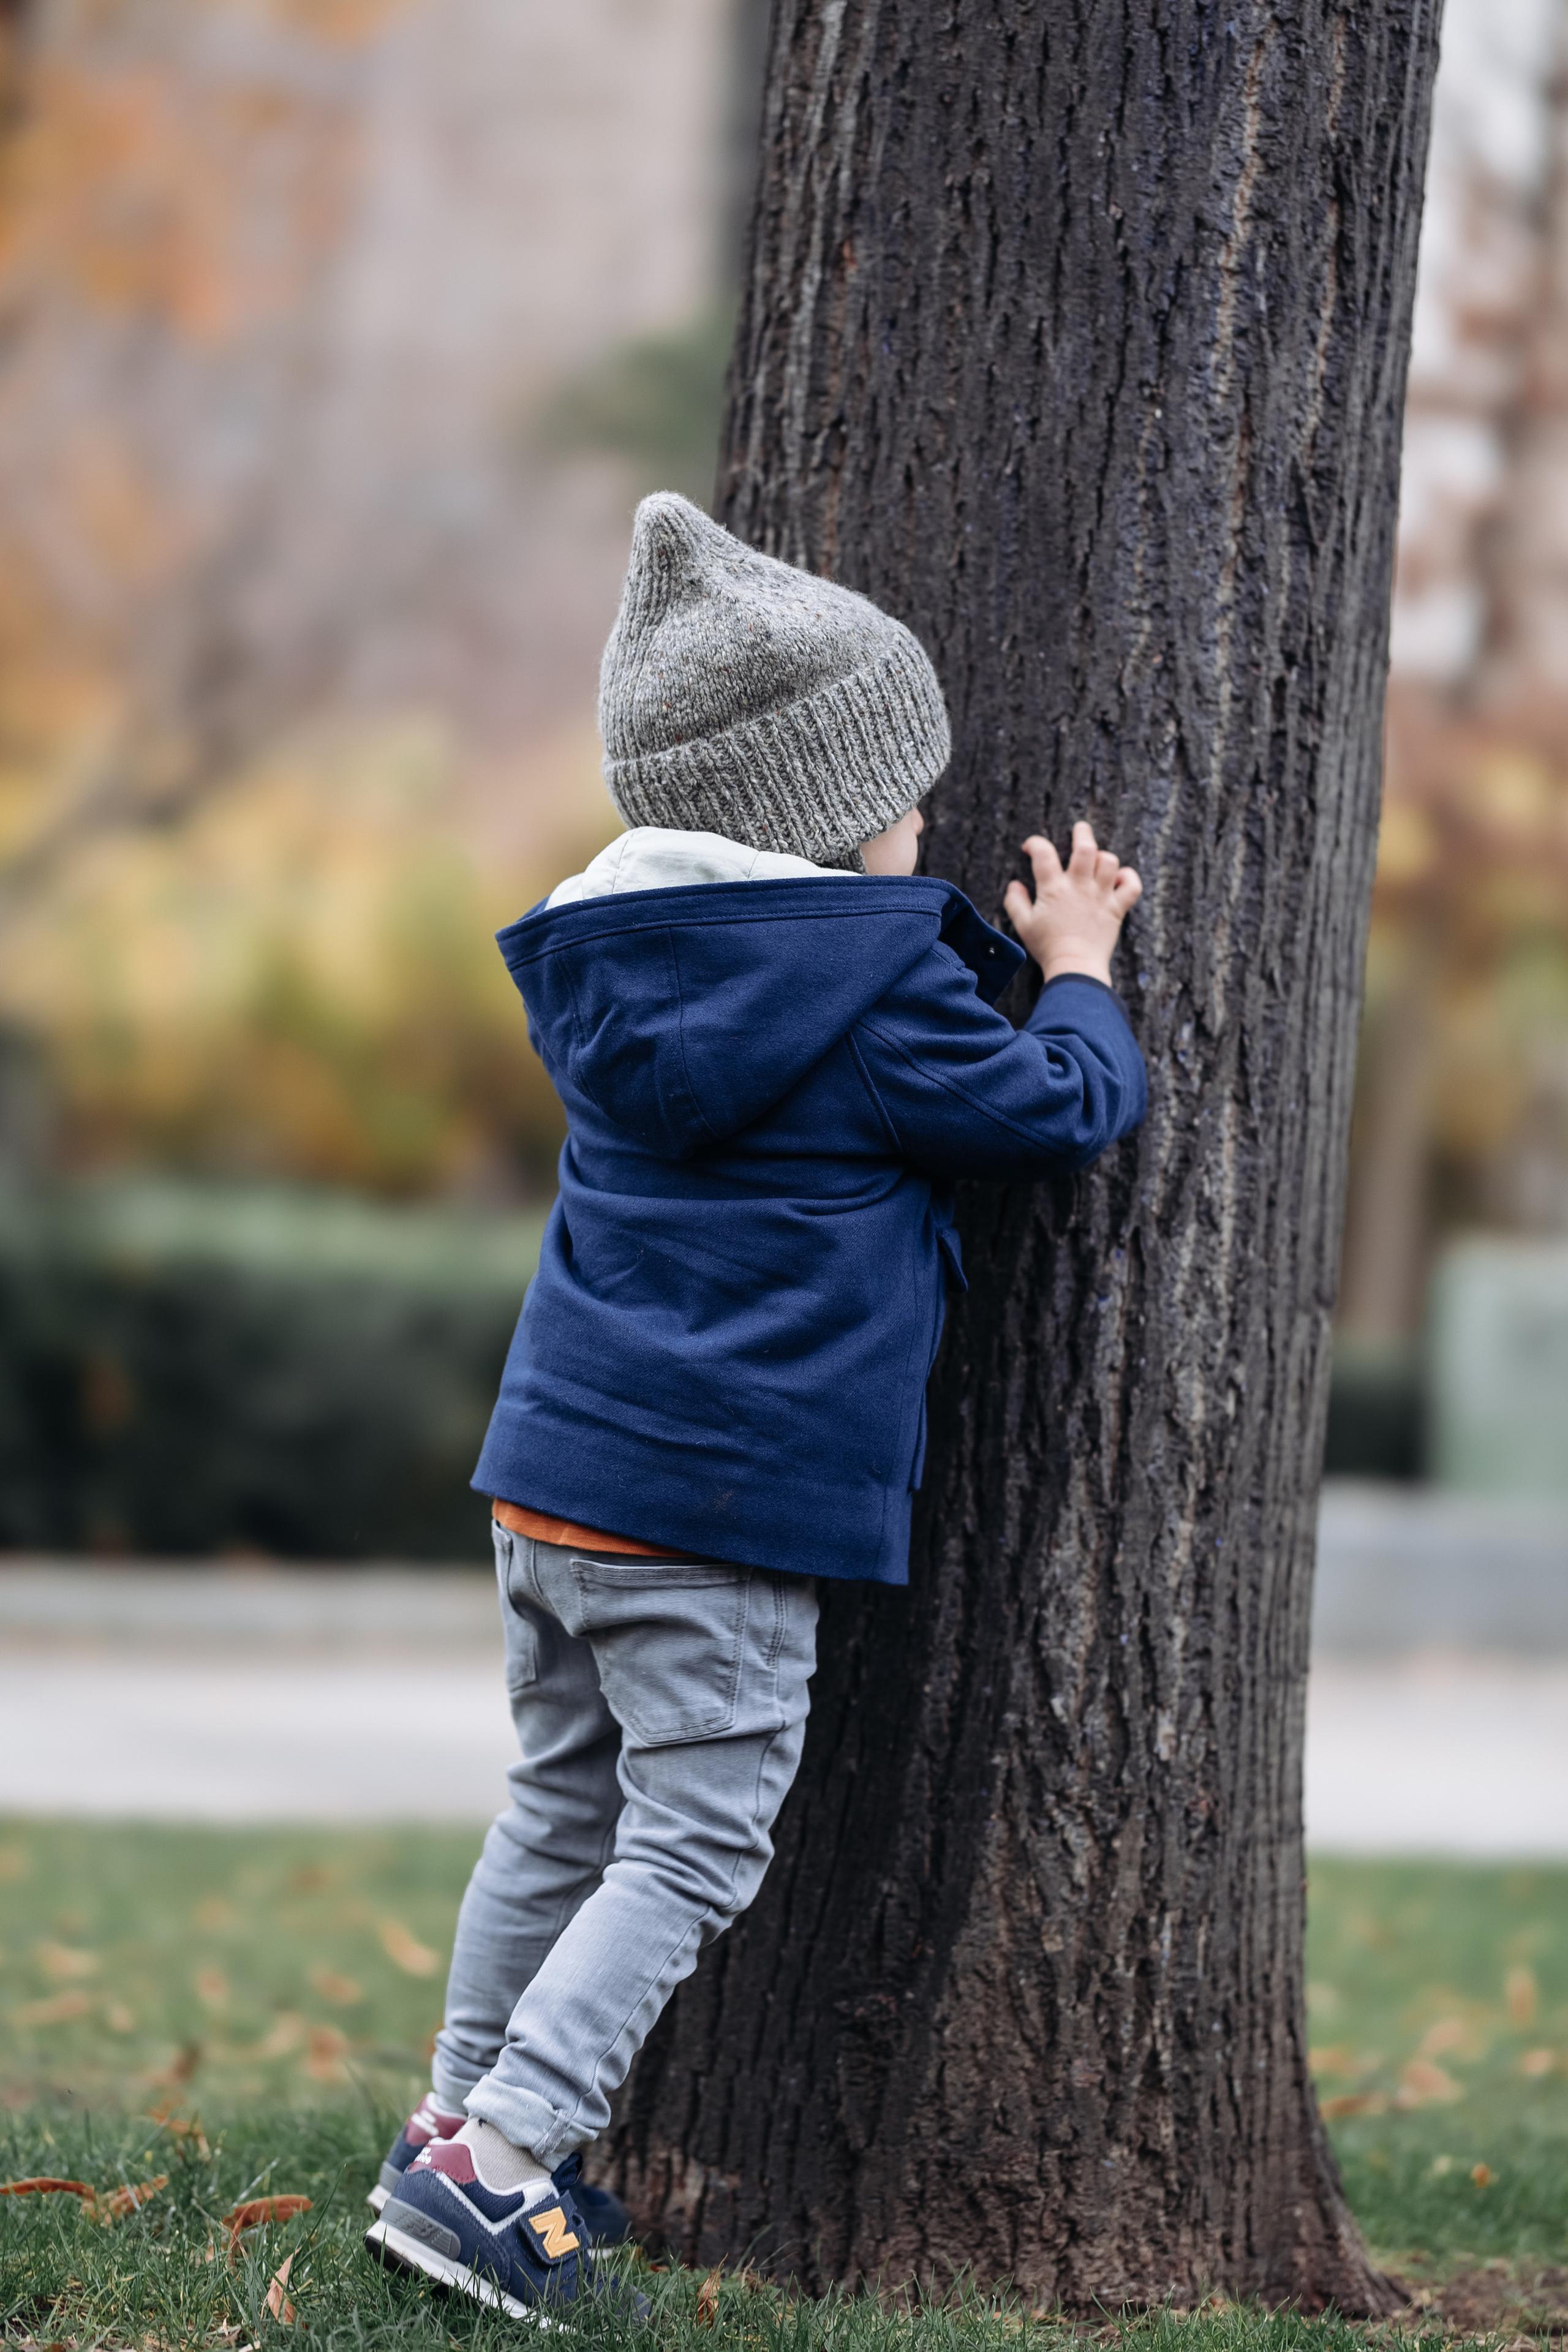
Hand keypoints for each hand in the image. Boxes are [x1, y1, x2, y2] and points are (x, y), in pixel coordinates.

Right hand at [1003, 821, 1141, 986]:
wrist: (1074, 967)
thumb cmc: (1047, 947)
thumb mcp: (1023, 925)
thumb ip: (1015, 902)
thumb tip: (1014, 885)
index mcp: (1053, 889)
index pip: (1043, 854)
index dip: (1035, 844)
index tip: (1031, 847)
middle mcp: (1079, 887)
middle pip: (1086, 848)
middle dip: (1082, 833)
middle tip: (1080, 829)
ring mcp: (1100, 897)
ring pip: (1110, 862)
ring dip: (1103, 857)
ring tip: (1097, 861)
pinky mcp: (1116, 909)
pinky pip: (1132, 886)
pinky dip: (1129, 878)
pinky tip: (1119, 879)